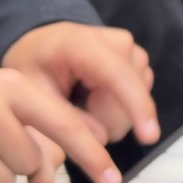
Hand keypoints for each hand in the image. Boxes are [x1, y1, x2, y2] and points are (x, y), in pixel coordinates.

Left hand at [2, 21, 158, 146]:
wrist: (46, 45)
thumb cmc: (35, 67)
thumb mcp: (32, 94)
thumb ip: (62, 119)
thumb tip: (102, 139)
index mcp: (84, 44)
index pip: (118, 76)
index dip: (136, 106)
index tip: (149, 138)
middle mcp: (119, 43)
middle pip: (128, 100)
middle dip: (103, 120)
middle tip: (71, 110)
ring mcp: (134, 53)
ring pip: (135, 105)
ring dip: (108, 116)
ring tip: (81, 101)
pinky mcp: (141, 64)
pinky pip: (138, 102)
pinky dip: (116, 109)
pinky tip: (95, 97)